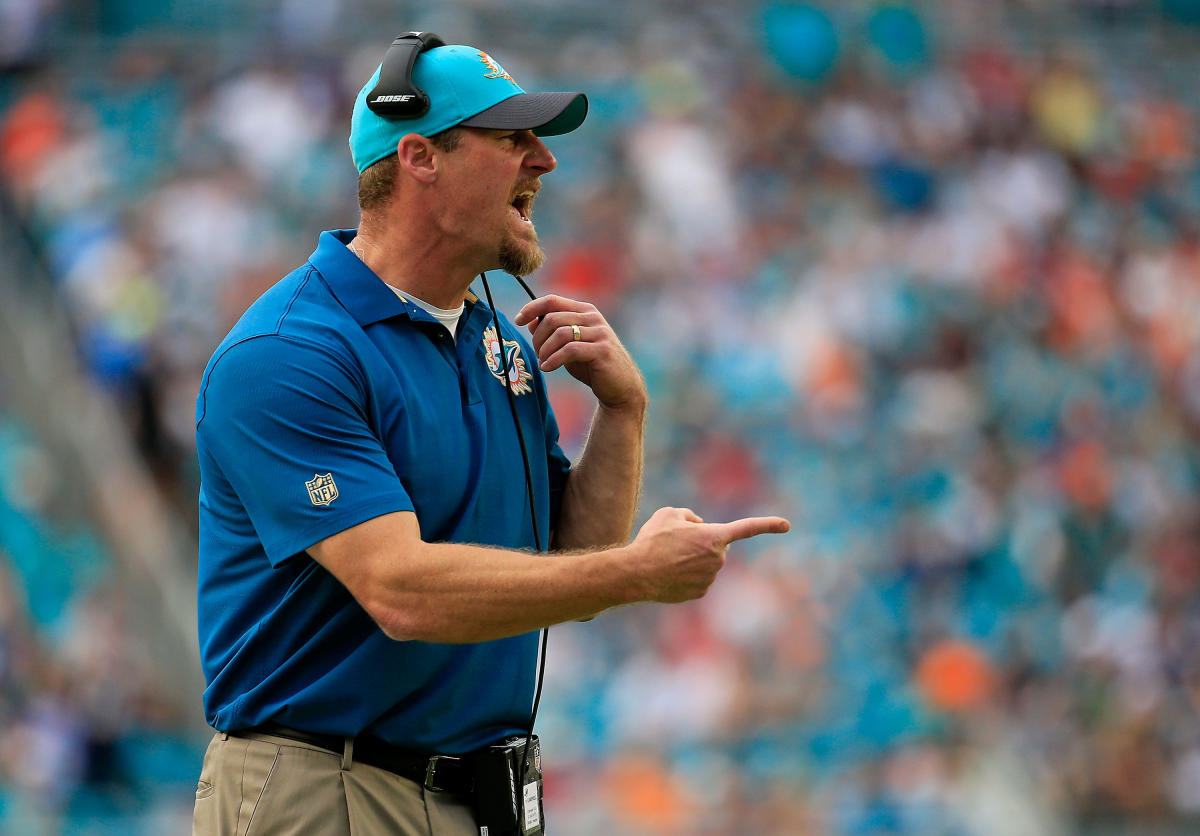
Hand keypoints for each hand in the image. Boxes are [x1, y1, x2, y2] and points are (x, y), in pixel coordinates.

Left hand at [513, 295, 646, 410]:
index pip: (552, 300)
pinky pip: (570, 350)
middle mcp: (593, 318)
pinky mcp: (602, 350)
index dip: (531, 308)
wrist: (620, 387)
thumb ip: (554, 332)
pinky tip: (547, 368)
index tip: (517, 320)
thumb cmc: (592, 365)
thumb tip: (531, 320)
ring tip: (543, 362)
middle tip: (537, 355)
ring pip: (560, 333)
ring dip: (545, 350)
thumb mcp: (570, 345)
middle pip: (553, 318)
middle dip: (538, 338)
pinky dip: (554, 359)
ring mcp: (600, 333)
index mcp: (585, 311)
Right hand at [626, 507, 790, 602]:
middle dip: (703, 543)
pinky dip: (687, 575)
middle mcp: (718, 559)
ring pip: (707, 563)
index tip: (787, 525)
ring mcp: (710, 578)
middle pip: (717, 546)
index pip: (747, 528)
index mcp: (715, 537)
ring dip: (692, 559)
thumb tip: (699, 526)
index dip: (767, 525)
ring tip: (668, 559)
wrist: (636, 573)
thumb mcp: (668, 514)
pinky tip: (669, 574)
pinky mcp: (701, 593)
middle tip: (676, 543)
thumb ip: (689, 515)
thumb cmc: (652, 540)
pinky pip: (699, 579)